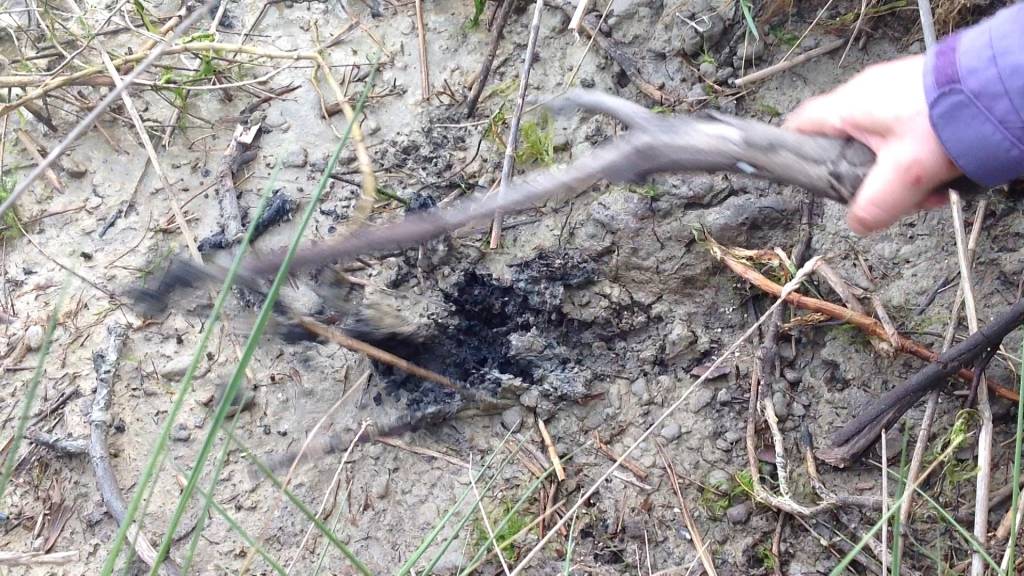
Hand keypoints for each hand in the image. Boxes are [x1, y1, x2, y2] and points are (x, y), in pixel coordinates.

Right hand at [784, 55, 960, 233]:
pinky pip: (909, 131)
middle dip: (866, 177)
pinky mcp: (922, 92)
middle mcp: (865, 93)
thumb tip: (857, 224)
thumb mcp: (904, 177)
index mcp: (848, 108)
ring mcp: (895, 90)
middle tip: (888, 197)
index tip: (799, 175)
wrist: (999, 89)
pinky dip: (920, 156)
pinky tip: (944, 173)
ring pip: (881, 142)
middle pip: (846, 143)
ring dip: (900, 172)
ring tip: (930, 192)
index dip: (792, 150)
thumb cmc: (945, 123)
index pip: (800, 125)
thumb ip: (873, 206)